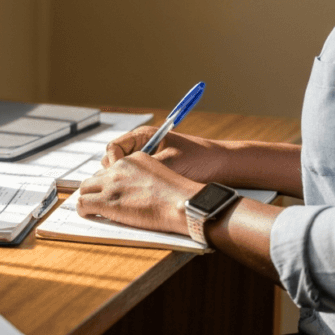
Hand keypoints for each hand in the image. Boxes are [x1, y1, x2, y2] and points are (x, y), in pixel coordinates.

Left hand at [77, 153, 201, 234]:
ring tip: (93, 209)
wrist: (182, 203)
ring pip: (85, 188)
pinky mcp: (106, 201)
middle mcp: (120, 167)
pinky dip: (83, 209)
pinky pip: (83, 203)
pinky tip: (89, 214)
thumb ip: (144, 176)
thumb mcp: (163, 173)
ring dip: (88, 198)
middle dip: (97, 189)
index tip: (113, 191)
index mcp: (134, 159)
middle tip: (101, 201)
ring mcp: (111, 184)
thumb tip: (135, 190)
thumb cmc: (179, 195)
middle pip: (96, 176)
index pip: (112, 167)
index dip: (110, 181)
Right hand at [103, 126, 230, 183]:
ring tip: (132, 195)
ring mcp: (147, 159)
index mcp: (144, 135)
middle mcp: (143, 146)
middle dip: (114, 174)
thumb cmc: (200, 160)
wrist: (223, 166)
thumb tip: (121, 179)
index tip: (116, 176)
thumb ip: (144, 169)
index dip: (112, 162)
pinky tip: (142, 198)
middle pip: (114, 160)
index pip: (113, 147)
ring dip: (124, 182)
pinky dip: (134, 188)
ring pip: (123, 172)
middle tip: (121, 189)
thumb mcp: (170, 163)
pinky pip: (135, 179)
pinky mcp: (154, 172)